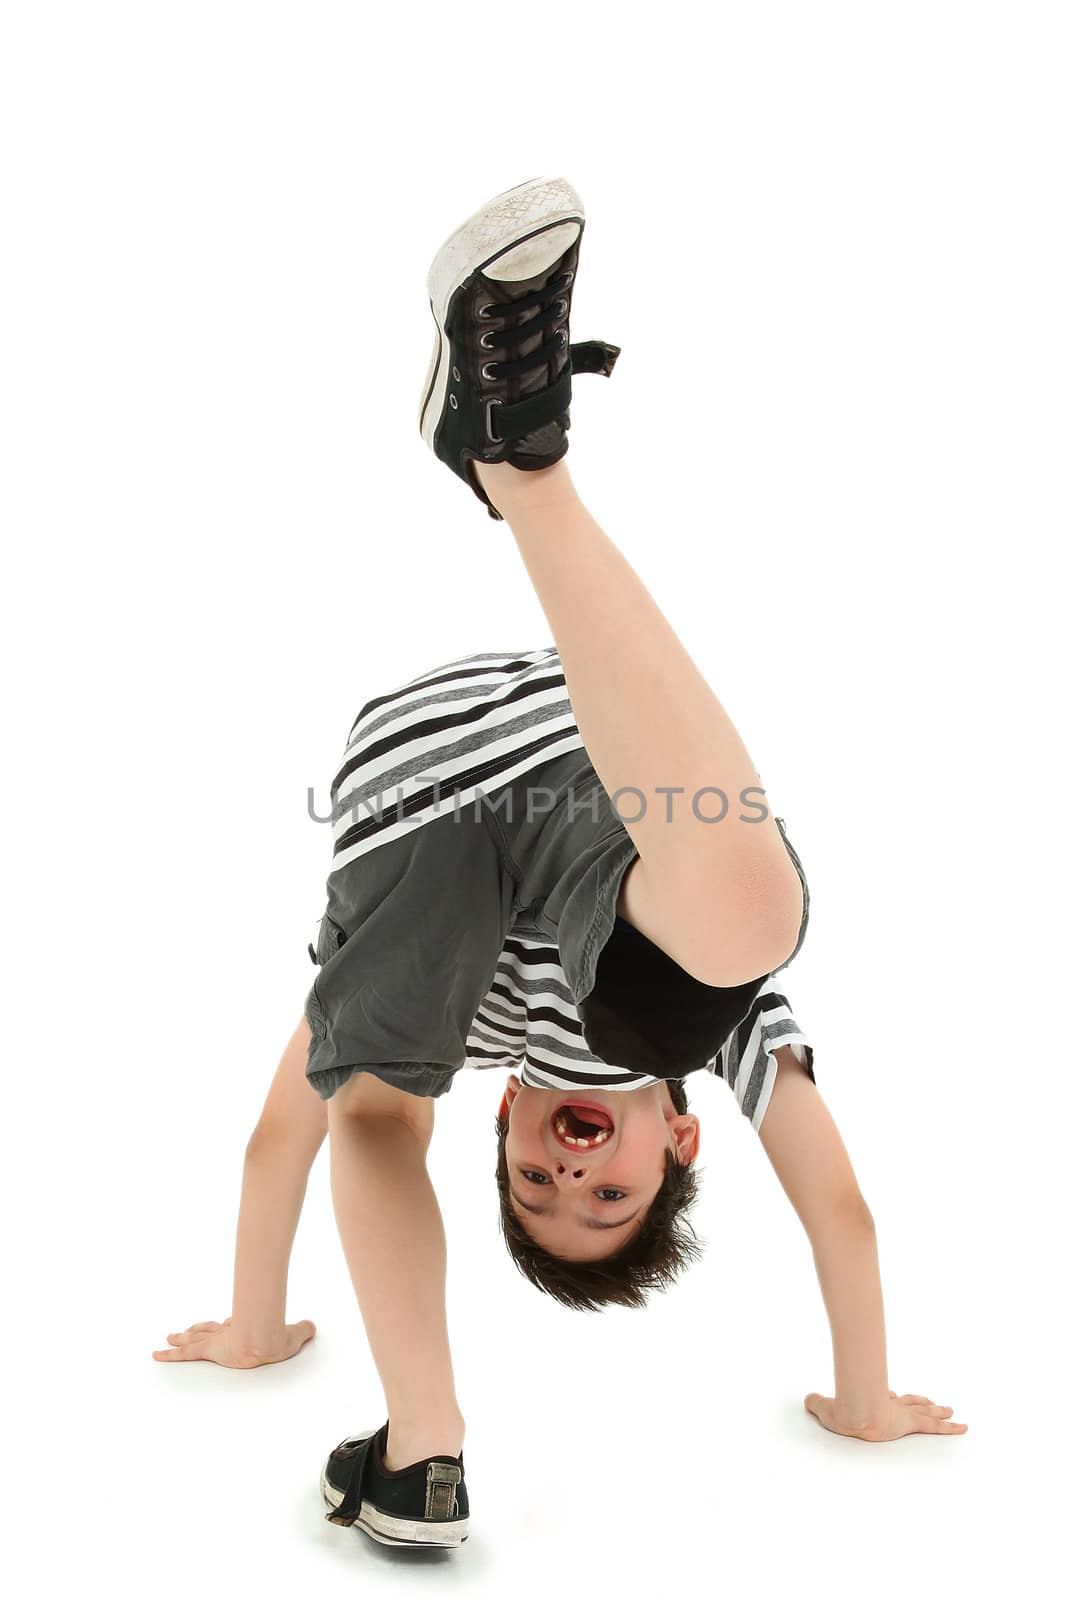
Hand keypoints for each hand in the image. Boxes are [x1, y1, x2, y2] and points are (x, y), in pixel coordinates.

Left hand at [152, 1317, 316, 1367]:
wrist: (262, 1338)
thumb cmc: (276, 1338)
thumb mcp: (296, 1334)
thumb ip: (303, 1329)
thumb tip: (310, 1325)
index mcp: (246, 1328)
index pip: (232, 1325)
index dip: (228, 1324)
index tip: (226, 1322)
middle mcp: (228, 1332)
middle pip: (209, 1328)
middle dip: (198, 1328)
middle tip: (186, 1328)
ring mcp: (215, 1340)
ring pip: (193, 1337)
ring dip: (181, 1337)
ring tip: (169, 1336)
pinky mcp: (207, 1350)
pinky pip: (183, 1353)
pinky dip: (168, 1355)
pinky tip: (155, 1355)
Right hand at [804, 1389, 967, 1441]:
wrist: (858, 1412)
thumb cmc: (842, 1412)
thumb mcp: (823, 1408)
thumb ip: (817, 1402)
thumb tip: (809, 1399)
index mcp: (873, 1401)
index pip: (887, 1398)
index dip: (891, 1397)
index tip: (892, 1395)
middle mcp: (891, 1405)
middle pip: (910, 1401)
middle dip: (921, 1403)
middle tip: (935, 1403)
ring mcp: (904, 1413)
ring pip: (926, 1411)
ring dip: (939, 1411)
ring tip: (952, 1410)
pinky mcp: (913, 1423)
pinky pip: (937, 1426)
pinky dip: (951, 1427)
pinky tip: (964, 1427)